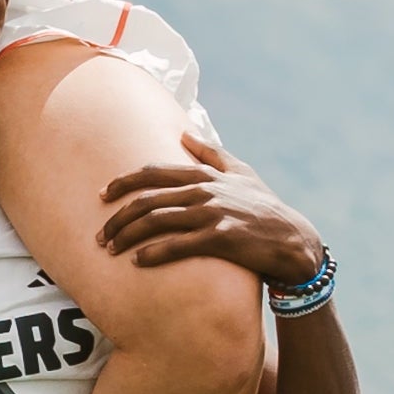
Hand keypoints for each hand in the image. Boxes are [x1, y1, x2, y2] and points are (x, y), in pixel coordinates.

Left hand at [99, 128, 322, 287]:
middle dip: (117, 218)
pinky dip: (152, 254)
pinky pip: (176, 246)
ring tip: (111, 250)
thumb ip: (212, 153)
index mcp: (205, 175)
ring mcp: (212, 214)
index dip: (122, 183)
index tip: (101, 195)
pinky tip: (137, 261)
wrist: (294, 241)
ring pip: (155, 221)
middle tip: (99, 235)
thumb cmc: (265, 208)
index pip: (152, 173)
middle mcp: (205, 191)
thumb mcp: (243, 173)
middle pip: (146, 200)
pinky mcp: (220, 239)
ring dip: (127, 236)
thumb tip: (184, 132)